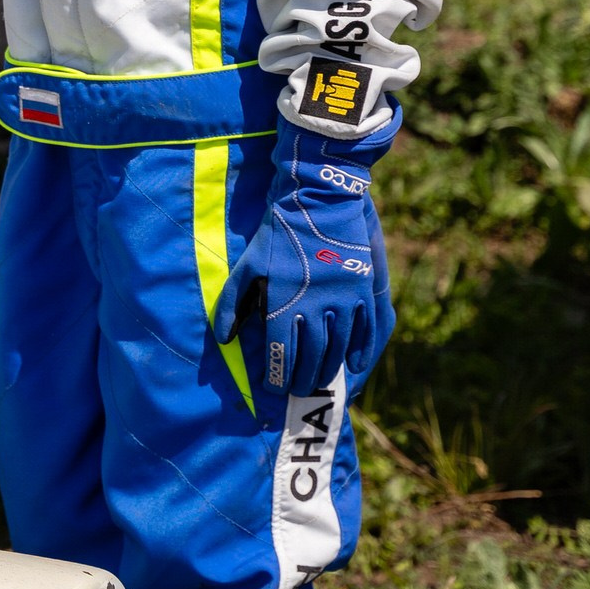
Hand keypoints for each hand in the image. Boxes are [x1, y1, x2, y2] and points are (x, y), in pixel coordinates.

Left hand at [210, 141, 390, 395]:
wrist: (319, 196)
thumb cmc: (278, 230)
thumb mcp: (248, 264)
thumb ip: (232, 303)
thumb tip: (223, 339)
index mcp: (284, 300)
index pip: (281, 354)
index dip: (277, 377)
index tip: (273, 387)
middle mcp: (317, 305)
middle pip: (312, 357)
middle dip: (303, 380)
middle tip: (296, 392)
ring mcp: (345, 298)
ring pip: (339, 349)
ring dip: (329, 370)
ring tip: (319, 383)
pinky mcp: (365, 288)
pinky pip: (366, 331)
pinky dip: (360, 353)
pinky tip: (353, 366)